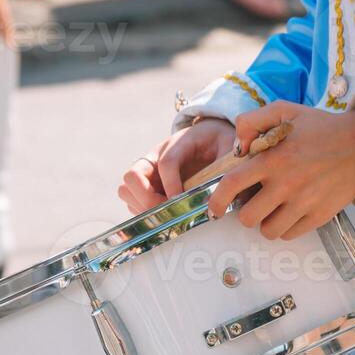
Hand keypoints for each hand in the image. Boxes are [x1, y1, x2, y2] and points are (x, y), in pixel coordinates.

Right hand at [118, 119, 235, 214]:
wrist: (211, 137)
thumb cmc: (219, 142)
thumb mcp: (228, 147)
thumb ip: (226, 166)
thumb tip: (223, 196)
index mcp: (178, 142)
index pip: (166, 163)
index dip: (172, 184)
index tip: (182, 202)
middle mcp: (156, 156)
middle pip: (133, 175)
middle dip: (148, 198)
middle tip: (169, 212)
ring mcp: (148, 171)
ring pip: (127, 189)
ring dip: (143, 207)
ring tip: (166, 216)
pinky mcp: (147, 186)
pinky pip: (132, 202)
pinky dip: (144, 213)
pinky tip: (164, 217)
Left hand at [206, 102, 354, 240]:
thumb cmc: (321, 127)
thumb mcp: (285, 110)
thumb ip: (253, 120)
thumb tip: (237, 145)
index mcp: (273, 159)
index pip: (233, 185)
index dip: (217, 201)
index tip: (214, 208)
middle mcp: (286, 184)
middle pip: (247, 217)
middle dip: (244, 211)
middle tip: (253, 201)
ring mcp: (304, 203)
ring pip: (268, 231)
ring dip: (264, 222)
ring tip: (272, 208)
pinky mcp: (319, 216)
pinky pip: (289, 235)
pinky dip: (284, 228)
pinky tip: (289, 213)